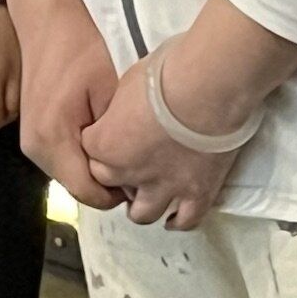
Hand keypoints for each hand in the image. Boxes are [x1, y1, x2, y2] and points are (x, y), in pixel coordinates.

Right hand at [13, 0, 127, 209]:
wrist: (45, 20)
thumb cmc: (77, 48)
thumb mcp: (108, 92)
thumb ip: (116, 139)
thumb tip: (131, 169)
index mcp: (52, 139)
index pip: (88, 193)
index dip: (118, 193)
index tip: (140, 175)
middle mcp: (35, 147)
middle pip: (78, 186)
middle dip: (107, 181)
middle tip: (135, 158)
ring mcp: (30, 140)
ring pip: (70, 173)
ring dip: (94, 167)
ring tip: (118, 142)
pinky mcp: (33, 131)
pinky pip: (62, 157)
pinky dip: (82, 154)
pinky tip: (99, 132)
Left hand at [80, 55, 238, 231]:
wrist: (208, 88)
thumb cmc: (164, 77)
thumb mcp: (126, 86)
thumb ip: (119, 111)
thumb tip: (125, 115)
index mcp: (105, 145)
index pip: (88, 153)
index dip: (99, 143)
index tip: (108, 134)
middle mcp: (128, 172)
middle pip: (109, 183)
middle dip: (114, 175)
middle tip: (127, 162)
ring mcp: (164, 188)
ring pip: (142, 214)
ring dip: (141, 205)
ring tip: (146, 195)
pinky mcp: (197, 194)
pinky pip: (184, 220)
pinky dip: (178, 220)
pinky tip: (174, 217)